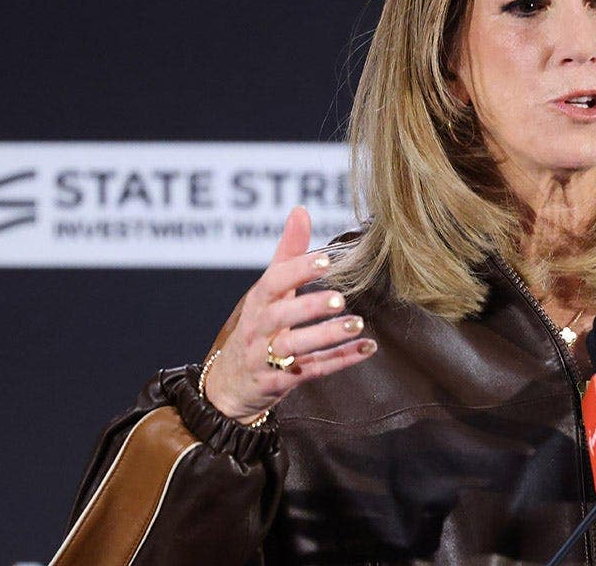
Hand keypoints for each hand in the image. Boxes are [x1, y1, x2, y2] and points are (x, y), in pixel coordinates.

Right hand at [203, 206, 376, 423]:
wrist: (228, 385)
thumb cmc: (256, 327)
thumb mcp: (267, 291)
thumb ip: (287, 254)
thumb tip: (300, 211)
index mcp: (258, 302)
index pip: (274, 282)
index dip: (298, 270)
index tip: (326, 260)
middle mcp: (258, 329)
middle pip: (280, 317)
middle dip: (308, 307)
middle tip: (340, 298)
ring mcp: (266, 359)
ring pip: (294, 348)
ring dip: (326, 337)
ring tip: (356, 324)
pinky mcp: (279, 383)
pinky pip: (311, 372)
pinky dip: (339, 361)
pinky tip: (367, 349)